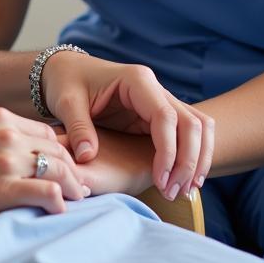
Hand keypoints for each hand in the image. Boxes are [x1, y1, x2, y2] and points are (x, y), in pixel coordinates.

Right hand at [0, 108, 90, 228]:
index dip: (62, 152)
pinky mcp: (0, 190)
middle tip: (81, 187)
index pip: (47, 133)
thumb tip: (13, 154)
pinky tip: (58, 210)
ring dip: (73, 186)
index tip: (66, 168)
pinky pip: (46, 193)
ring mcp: (5, 161)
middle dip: (74, 169)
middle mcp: (7, 134)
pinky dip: (58, 202)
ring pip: (59, 170)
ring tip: (77, 199)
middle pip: (59, 151)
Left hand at [42, 53, 213, 199]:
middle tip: (174, 192)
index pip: (165, 116)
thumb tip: (88, 156)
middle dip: (188, 161)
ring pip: (197, 127)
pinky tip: (185, 180)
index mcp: (135, 80)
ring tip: (184, 190)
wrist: (67, 70)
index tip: (160, 181)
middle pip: (190, 123)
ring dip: (197, 159)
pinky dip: (193, 154)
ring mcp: (160, 99)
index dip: (169, 152)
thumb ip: (78, 128)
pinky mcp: (159, 113)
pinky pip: (188, 131)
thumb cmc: (67, 83)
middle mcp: (154, 87)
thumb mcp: (66, 102)